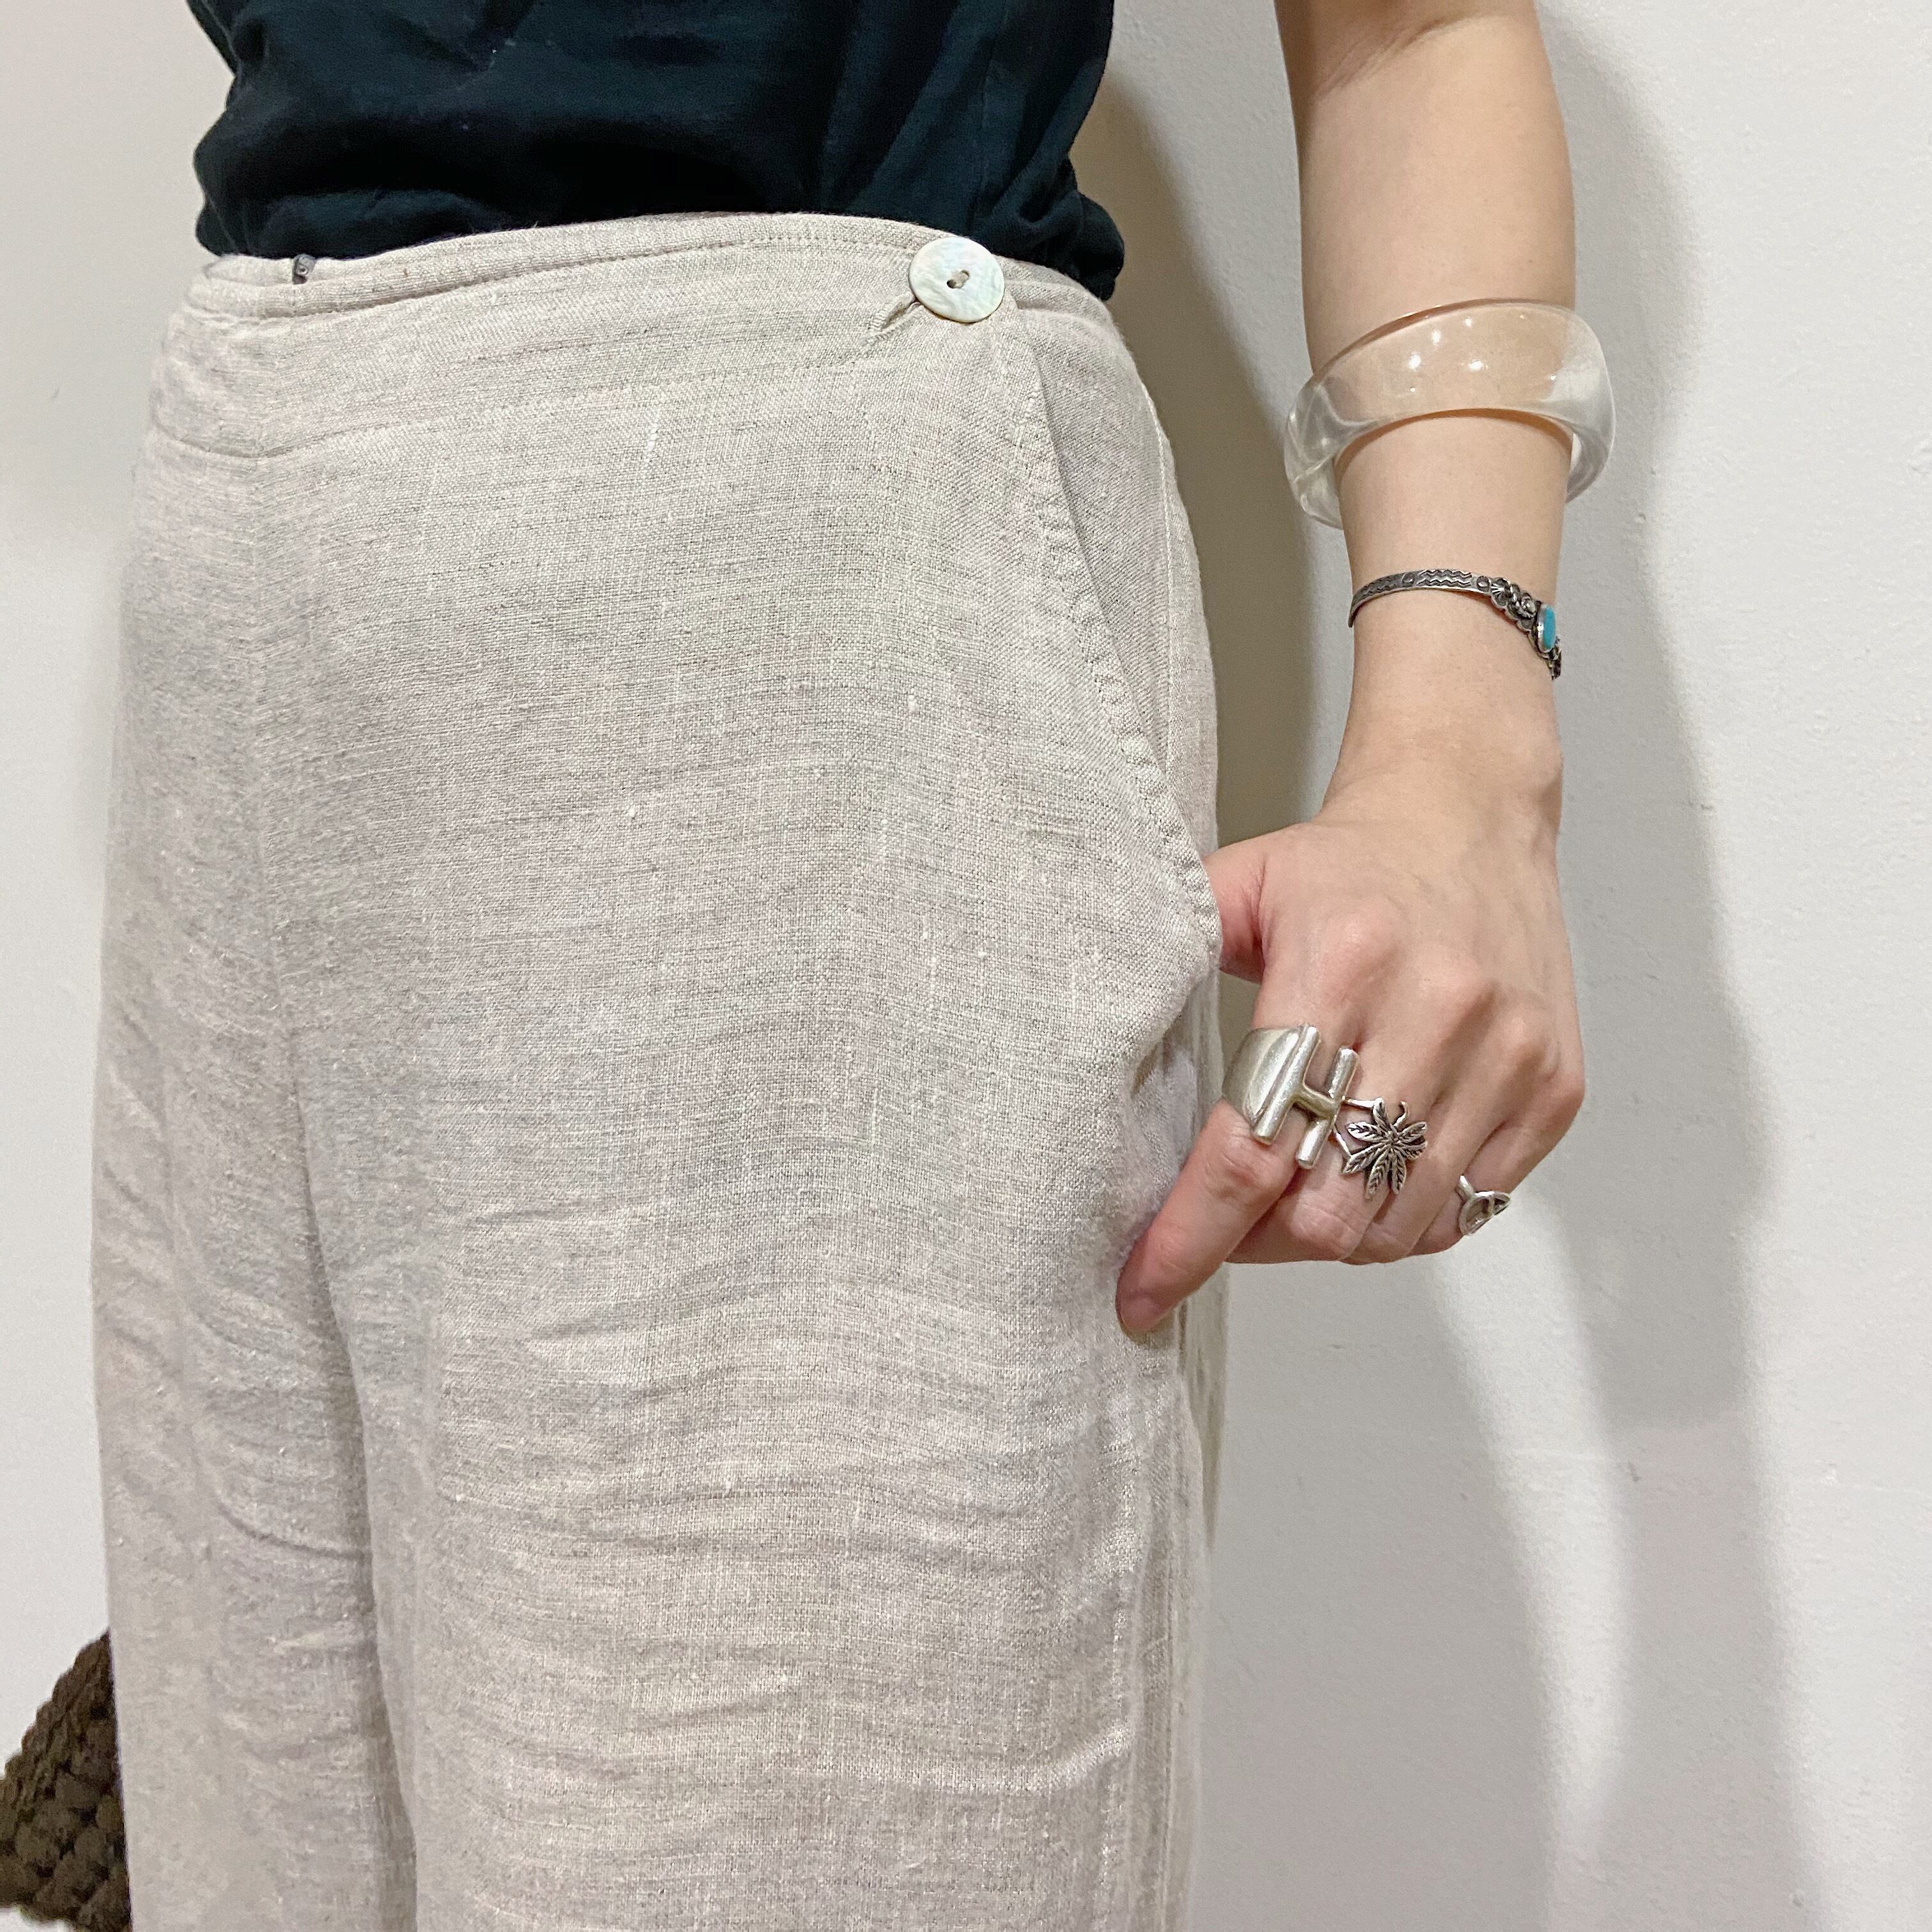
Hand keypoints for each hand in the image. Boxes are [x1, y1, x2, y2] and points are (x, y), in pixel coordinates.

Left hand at [1114, 758, 1584, 1333]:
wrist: (1471, 815)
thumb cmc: (1344, 867)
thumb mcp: (1237, 886)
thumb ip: (1162, 965)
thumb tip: (1083, 1069)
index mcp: (1343, 960)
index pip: (1254, 1145)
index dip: (1190, 1235)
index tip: (1142, 1288)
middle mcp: (1438, 1010)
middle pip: (1329, 1210)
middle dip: (1259, 1243)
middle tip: (1228, 1221)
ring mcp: (1508, 1055)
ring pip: (1398, 1226)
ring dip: (1330, 1238)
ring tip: (1296, 1195)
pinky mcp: (1555, 1088)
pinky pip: (1466, 1210)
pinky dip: (1402, 1220)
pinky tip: (1367, 1177)